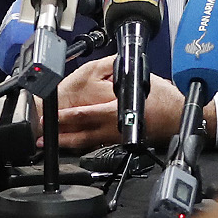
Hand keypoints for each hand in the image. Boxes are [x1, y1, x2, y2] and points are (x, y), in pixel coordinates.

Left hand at [53, 58, 213, 152]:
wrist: (178, 117)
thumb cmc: (163, 99)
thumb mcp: (140, 79)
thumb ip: (119, 76)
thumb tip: (102, 73)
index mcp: (117, 112)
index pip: (86, 115)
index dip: (67, 118)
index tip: (52, 118)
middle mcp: (114, 128)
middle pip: (81, 133)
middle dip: (60, 135)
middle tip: (40, 137)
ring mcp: (116, 138)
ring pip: (86, 142)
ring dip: (66, 143)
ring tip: (49, 143)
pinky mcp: (118, 142)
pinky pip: (95, 144)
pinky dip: (80, 145)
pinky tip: (69, 144)